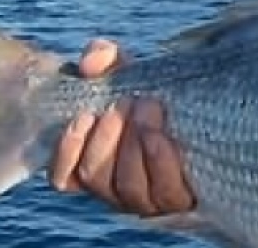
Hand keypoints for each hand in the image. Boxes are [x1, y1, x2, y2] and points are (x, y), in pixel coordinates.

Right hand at [47, 38, 196, 216]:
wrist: (196, 106)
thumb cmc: (147, 92)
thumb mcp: (122, 70)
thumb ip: (101, 57)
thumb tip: (90, 63)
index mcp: (90, 164)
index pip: (61, 178)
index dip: (67, 152)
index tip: (83, 116)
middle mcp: (113, 189)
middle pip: (97, 177)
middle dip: (108, 138)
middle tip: (125, 102)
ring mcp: (145, 198)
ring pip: (128, 186)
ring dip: (134, 145)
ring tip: (147, 107)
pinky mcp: (179, 198)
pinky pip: (164, 192)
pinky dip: (159, 161)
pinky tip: (160, 135)